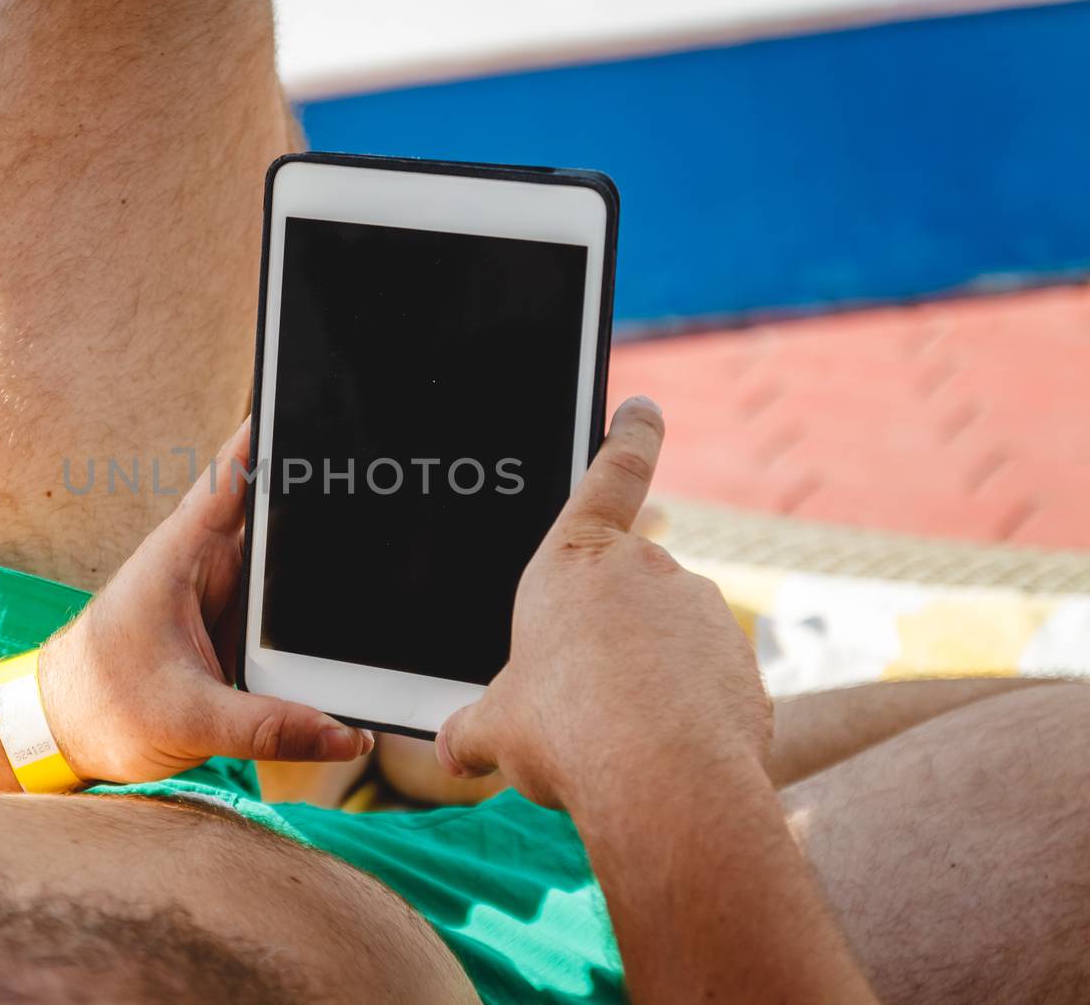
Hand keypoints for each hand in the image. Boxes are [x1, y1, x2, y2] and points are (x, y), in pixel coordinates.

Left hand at [37, 419, 373, 783]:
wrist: (62, 735)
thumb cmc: (100, 706)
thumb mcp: (188, 719)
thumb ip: (269, 726)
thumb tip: (344, 734)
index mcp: (184, 553)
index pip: (236, 473)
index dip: (276, 434)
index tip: (318, 402)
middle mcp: (207, 563)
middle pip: (278, 513)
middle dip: (324, 505)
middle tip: (387, 495)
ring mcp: (223, 596)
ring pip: (289, 565)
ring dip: (323, 566)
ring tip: (379, 563)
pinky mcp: (234, 630)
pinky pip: (285, 611)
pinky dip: (313, 615)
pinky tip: (349, 623)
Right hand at [435, 397, 770, 809]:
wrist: (661, 779)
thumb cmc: (563, 730)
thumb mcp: (497, 728)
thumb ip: (474, 727)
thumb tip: (450, 745)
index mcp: (571, 562)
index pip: (609, 476)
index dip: (629, 437)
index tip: (644, 410)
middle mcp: (643, 570)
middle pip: (629, 583)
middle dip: (614, 629)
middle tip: (588, 690)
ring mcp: (700, 611)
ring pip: (669, 637)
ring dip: (649, 673)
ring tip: (620, 735)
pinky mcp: (740, 661)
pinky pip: (706, 679)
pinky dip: (687, 707)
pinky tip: (664, 749)